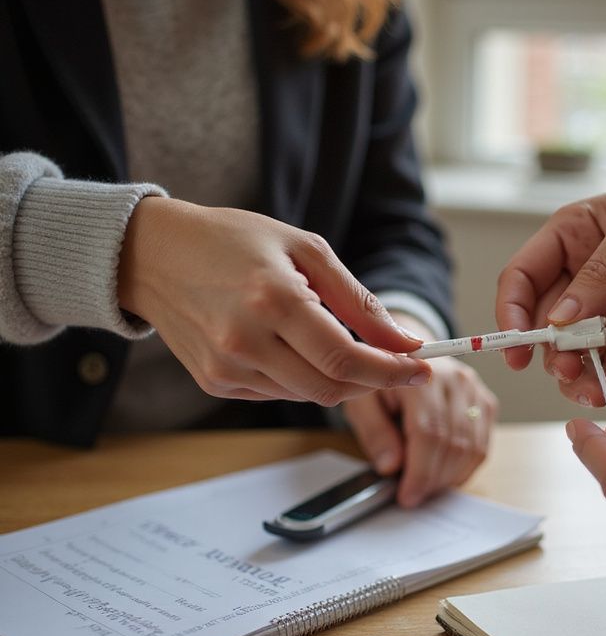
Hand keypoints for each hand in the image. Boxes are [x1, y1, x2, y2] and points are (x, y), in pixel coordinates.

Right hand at [117, 197, 431, 403]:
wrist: (152, 253)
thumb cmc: (234, 241)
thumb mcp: (306, 250)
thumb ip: (358, 300)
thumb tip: (403, 342)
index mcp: (273, 299)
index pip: (346, 357)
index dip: (391, 370)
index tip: (423, 368)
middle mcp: (245, 341)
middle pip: (332, 387)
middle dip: (373, 380)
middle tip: (396, 362)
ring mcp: (225, 367)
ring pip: (308, 394)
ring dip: (338, 378)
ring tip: (339, 341)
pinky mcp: (213, 381)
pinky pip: (278, 393)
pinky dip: (302, 377)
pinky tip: (293, 347)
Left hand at [343, 314, 497, 506]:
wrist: (405, 356)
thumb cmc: (380, 381)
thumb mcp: (360, 401)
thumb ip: (374, 432)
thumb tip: (391, 466)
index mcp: (421, 373)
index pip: (429, 433)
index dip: (420, 472)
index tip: (406, 496)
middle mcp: (456, 379)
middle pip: (453, 444)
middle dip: (432, 479)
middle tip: (412, 496)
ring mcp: (475, 390)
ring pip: (472, 449)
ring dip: (448, 477)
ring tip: (425, 487)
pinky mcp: (486, 402)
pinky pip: (482, 447)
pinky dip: (464, 469)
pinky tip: (443, 475)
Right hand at [495, 176, 605, 409]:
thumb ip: (603, 267)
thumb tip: (560, 318)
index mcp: (571, 238)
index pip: (522, 277)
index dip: (511, 309)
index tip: (516, 339)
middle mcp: (581, 280)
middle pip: (540, 323)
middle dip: (545, 348)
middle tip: (564, 364)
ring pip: (568, 353)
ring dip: (568, 372)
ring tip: (583, 382)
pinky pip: (605, 371)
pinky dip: (598, 385)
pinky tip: (602, 392)